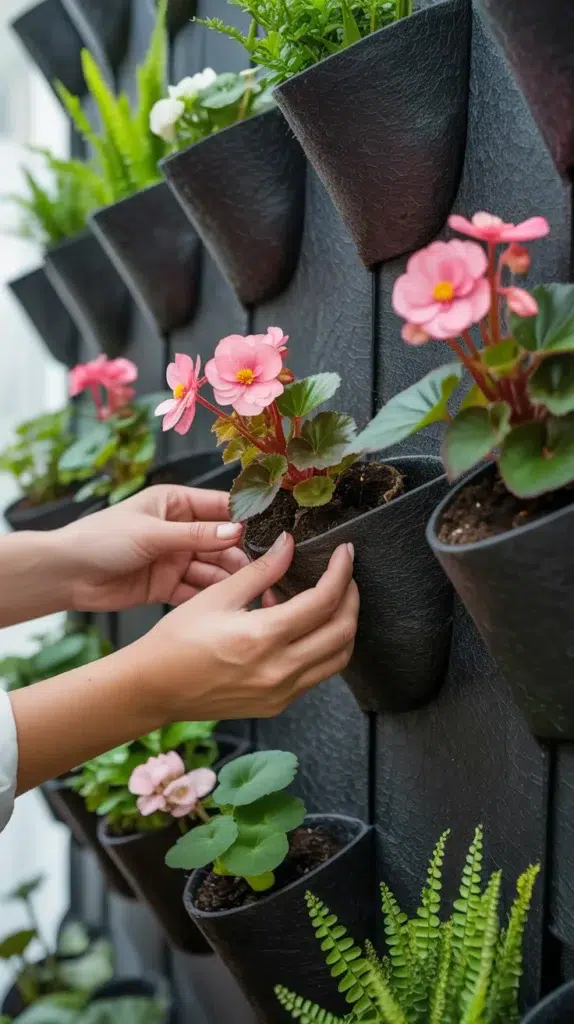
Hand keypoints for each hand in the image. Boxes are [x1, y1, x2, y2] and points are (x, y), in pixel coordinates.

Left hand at [55, 485, 248, 612]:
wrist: (66, 574)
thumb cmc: (100, 539)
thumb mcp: (152, 532)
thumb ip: (196, 535)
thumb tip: (237, 531)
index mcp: (174, 503)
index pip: (219, 506)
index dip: (244, 517)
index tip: (271, 530)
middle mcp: (179, 530)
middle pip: (222, 541)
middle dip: (241, 553)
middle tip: (267, 566)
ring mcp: (175, 559)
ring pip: (213, 568)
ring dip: (230, 578)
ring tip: (254, 588)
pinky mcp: (168, 586)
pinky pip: (197, 590)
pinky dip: (212, 597)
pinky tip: (229, 603)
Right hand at [135, 531, 358, 721]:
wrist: (154, 687)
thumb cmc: (177, 641)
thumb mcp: (218, 596)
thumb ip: (261, 570)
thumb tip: (289, 544)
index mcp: (262, 638)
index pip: (323, 602)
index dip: (341, 573)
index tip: (345, 554)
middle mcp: (278, 670)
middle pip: (342, 632)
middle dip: (352, 598)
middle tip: (345, 575)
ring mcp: (281, 693)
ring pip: (338, 658)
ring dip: (343, 626)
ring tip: (330, 601)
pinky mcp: (278, 704)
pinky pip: (317, 674)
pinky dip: (322, 647)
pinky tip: (301, 628)